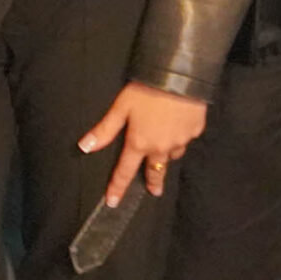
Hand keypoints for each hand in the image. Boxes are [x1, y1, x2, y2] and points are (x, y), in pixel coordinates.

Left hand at [79, 82, 210, 206]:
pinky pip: (186, 139)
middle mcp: (160, 147)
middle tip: (154, 191)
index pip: (125, 171)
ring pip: (173, 154)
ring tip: (165, 148)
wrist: (180, 77)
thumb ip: (104, 130)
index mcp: (140, 143)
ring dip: (167, 154)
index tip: (113, 202)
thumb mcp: (121, 107)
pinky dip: (181, 136)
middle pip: (155, 172)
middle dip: (153, 182)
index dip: (117, 187)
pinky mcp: (196, 130)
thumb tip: (84, 147)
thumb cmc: (147, 90)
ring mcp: (180, 141)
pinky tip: (179, 126)